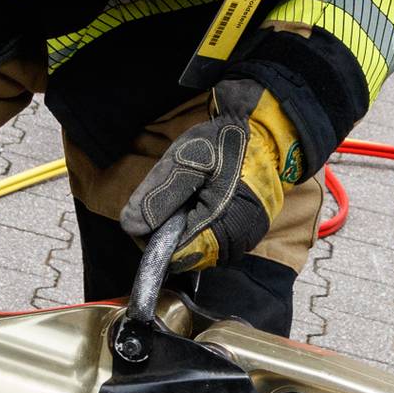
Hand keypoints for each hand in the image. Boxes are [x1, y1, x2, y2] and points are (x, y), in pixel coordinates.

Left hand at [120, 78, 303, 272]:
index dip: (154, 237)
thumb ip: (159, 195)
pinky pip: (210, 243)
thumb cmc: (224, 144)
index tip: (151, 211)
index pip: (172, 257)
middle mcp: (235, 244)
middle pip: (184, 257)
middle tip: (174, 197)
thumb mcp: (184, 162)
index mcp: (221, 227)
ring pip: (196, 251)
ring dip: (183, 229)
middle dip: (169, 232)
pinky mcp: (243, 236)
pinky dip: (198, 226)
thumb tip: (132, 226)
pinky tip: (202, 202)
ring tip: (191, 196)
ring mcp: (241, 242)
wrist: (262, 134)